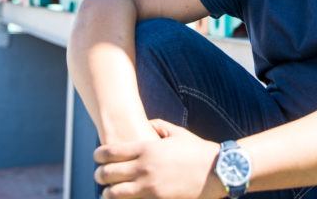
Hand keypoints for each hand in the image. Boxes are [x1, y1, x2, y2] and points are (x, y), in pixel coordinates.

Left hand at [95, 119, 223, 198]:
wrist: (218, 171)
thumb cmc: (198, 151)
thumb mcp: (178, 133)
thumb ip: (158, 126)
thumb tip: (146, 125)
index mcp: (147, 149)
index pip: (110, 152)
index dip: (99, 155)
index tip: (97, 157)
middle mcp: (144, 168)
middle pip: (106, 174)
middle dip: (99, 175)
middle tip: (100, 176)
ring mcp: (149, 187)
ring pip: (113, 194)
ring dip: (108, 193)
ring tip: (109, 192)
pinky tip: (127, 198)